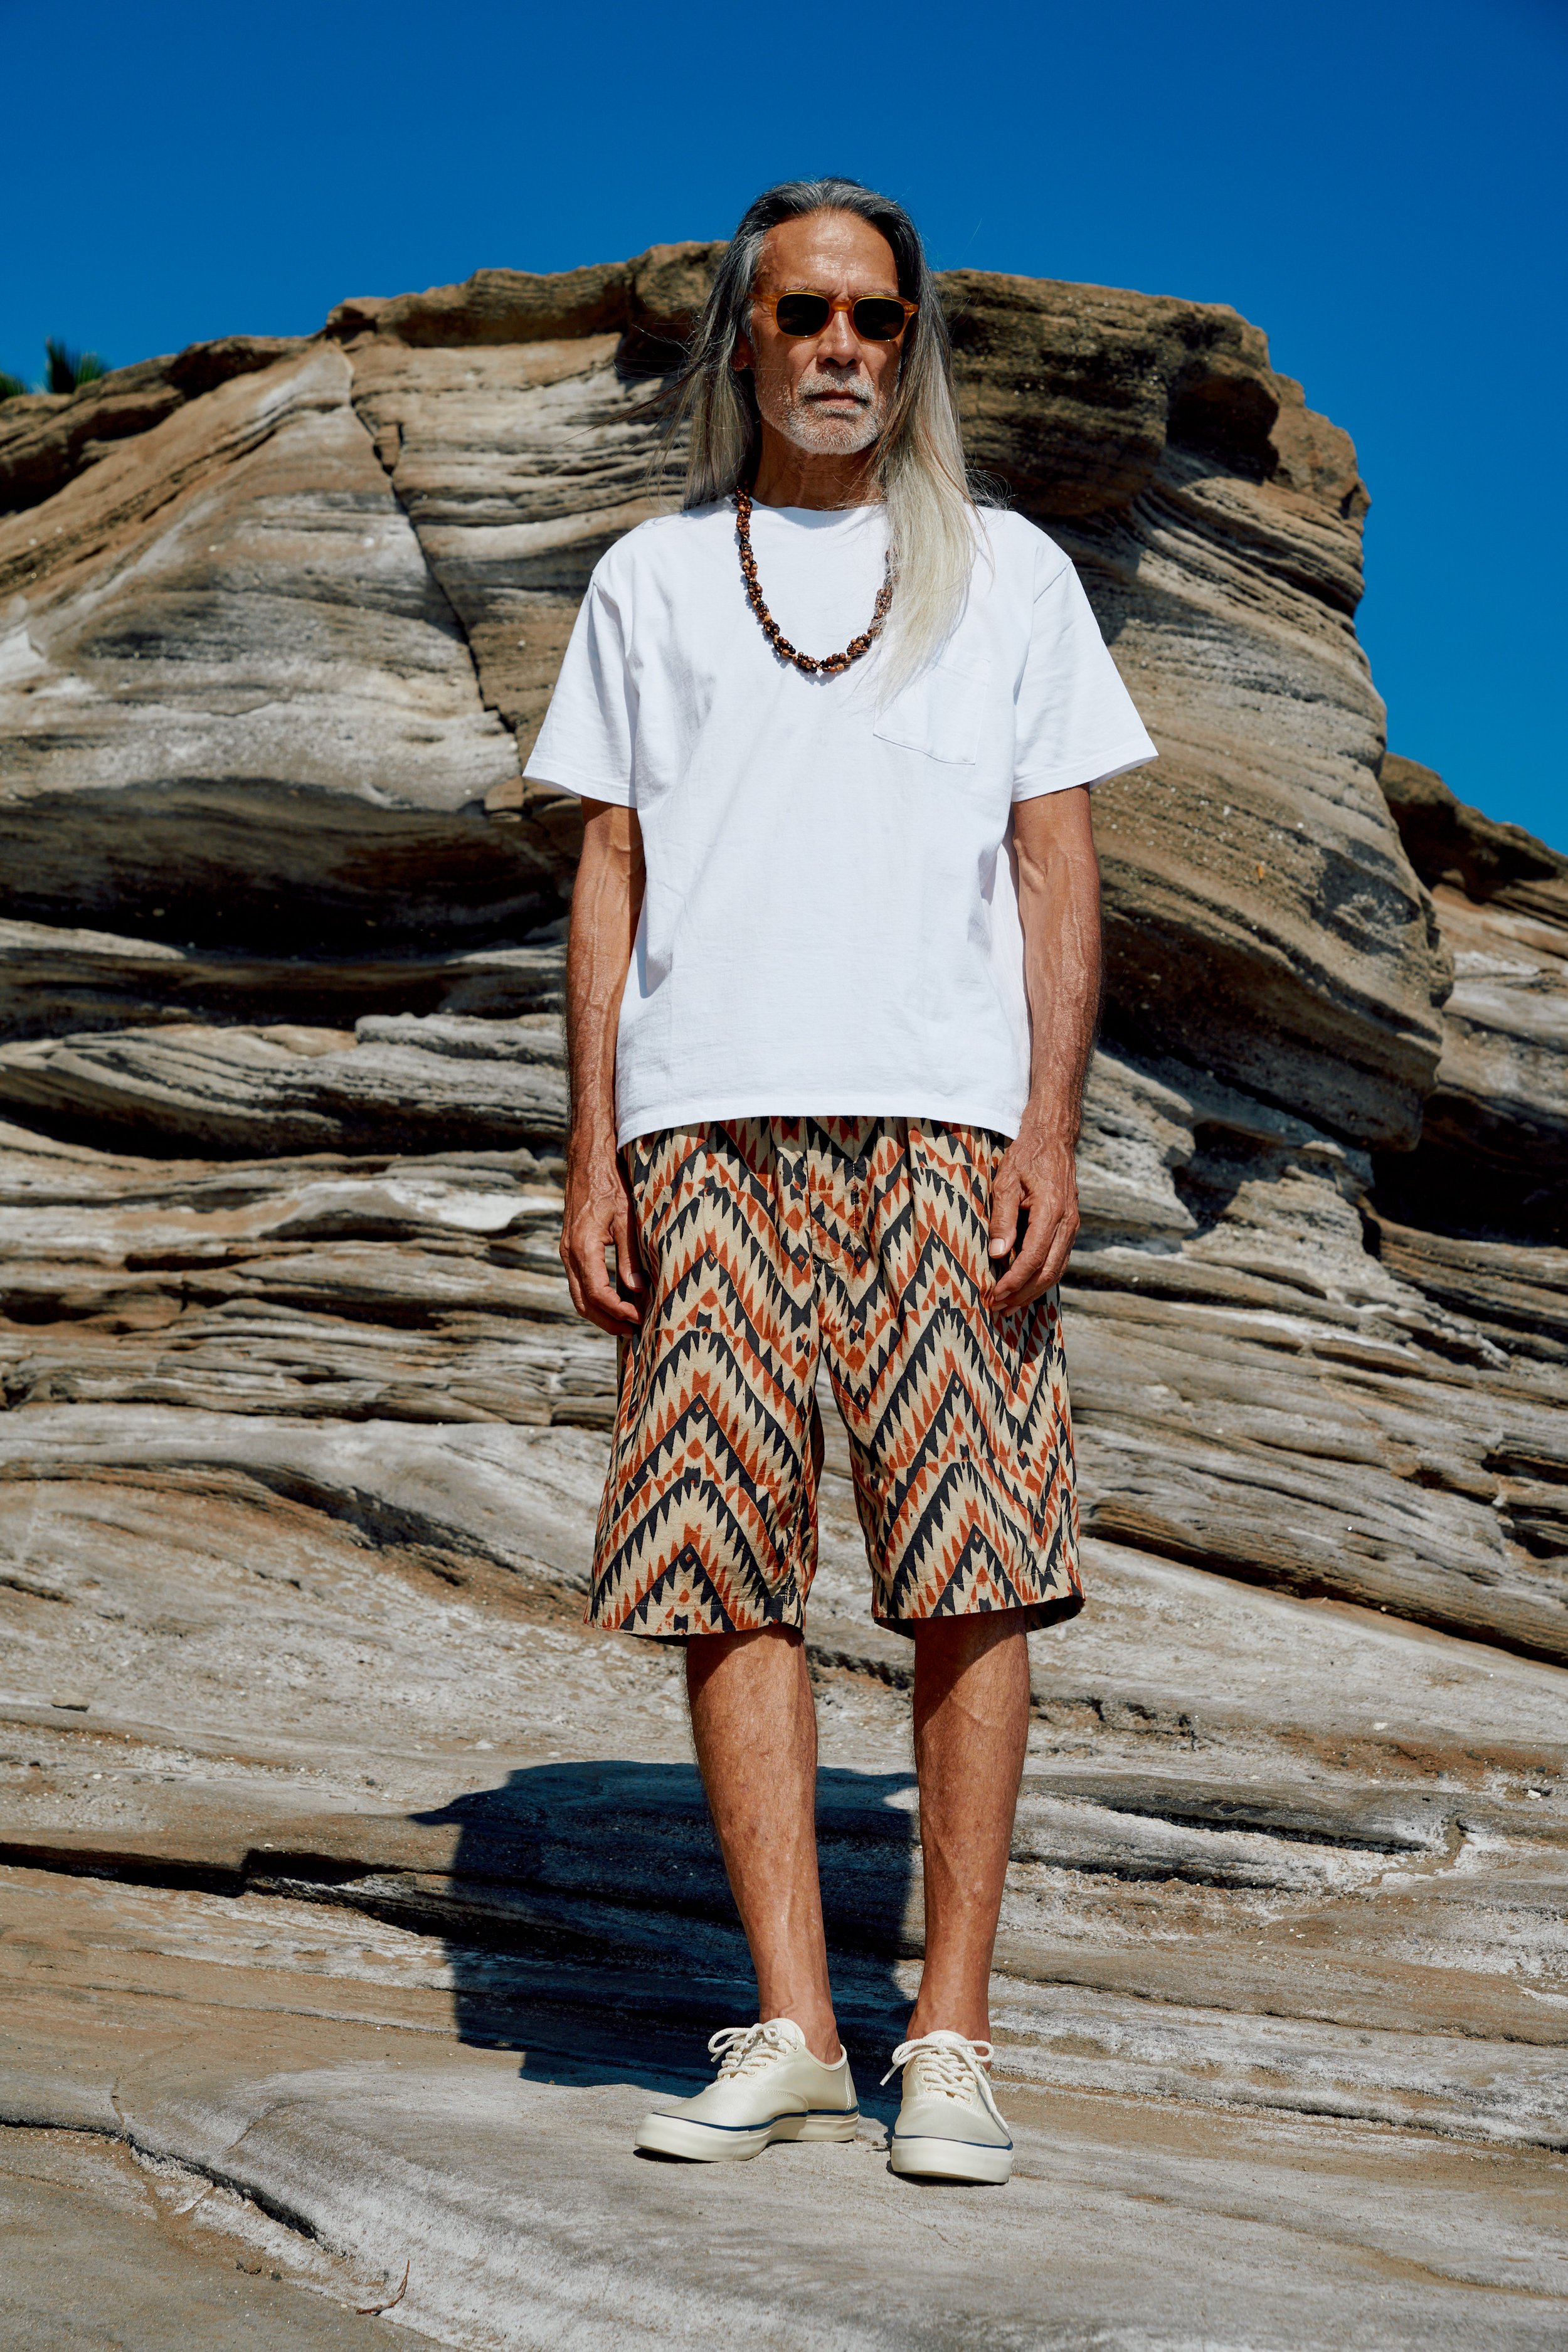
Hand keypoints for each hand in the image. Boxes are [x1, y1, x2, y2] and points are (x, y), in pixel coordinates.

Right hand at [560, 1132, 643, 1334]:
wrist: (588, 1161)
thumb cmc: (609, 1185)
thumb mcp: (625, 1218)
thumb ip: (629, 1256)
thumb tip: (637, 1290)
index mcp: (582, 1249)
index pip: (597, 1294)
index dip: (618, 1311)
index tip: (639, 1318)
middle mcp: (569, 1254)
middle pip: (583, 1303)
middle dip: (607, 1321)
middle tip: (633, 1332)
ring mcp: (567, 1252)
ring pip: (578, 1296)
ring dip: (600, 1312)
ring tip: (626, 1322)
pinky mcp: (571, 1248)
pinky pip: (579, 1282)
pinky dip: (595, 1297)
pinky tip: (616, 1299)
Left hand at [987, 1129, 1078, 1315]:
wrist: (1054, 1139)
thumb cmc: (1026, 1157)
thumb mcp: (1005, 1182)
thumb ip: (1002, 1218)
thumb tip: (998, 1254)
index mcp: (1052, 1211)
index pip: (1033, 1257)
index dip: (1014, 1280)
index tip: (995, 1294)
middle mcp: (1067, 1223)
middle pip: (1048, 1271)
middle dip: (1023, 1294)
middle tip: (998, 1308)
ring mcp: (1071, 1226)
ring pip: (1056, 1270)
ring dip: (1033, 1291)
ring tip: (1009, 1306)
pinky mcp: (1069, 1228)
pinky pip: (1058, 1260)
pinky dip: (1042, 1278)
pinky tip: (1025, 1287)